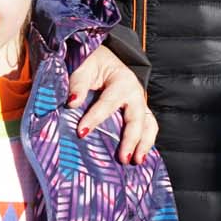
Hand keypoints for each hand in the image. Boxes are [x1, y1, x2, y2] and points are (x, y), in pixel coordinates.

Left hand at [67, 45, 158, 162]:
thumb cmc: (94, 63)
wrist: (107, 59)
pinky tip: (138, 157)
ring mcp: (140, 104)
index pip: (108, 103)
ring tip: (136, 161)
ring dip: (144, 144)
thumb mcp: (84, 67)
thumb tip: (72, 102)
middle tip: (123, 158)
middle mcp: (135, 94)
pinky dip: (146, 143)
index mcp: (122, 81)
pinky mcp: (140, 113)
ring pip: (148, 125)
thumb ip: (78, 84)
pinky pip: (148, 128)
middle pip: (137, 118)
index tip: (82, 132)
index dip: (95, 117)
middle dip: (131, 139)